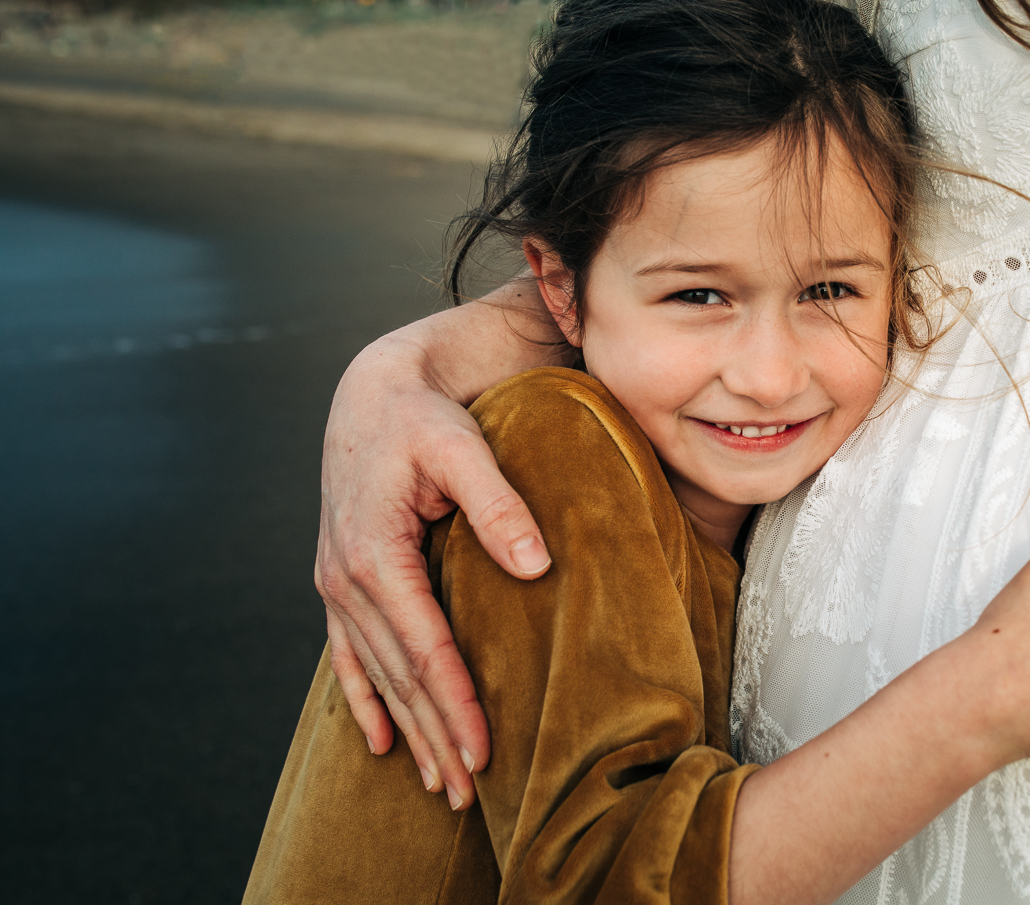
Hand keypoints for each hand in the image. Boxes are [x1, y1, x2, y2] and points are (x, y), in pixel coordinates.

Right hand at [314, 326, 552, 808]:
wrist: (374, 391)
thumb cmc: (423, 415)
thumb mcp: (461, 446)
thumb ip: (497, 502)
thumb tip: (537, 565)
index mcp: (374, 554)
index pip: (424, 647)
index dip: (455, 704)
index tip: (482, 752)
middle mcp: (346, 578)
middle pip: (398, 677)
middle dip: (433, 737)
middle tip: (467, 794)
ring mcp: (337, 583)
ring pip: (376, 675)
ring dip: (407, 730)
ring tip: (437, 784)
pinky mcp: (342, 580)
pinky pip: (349, 654)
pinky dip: (365, 699)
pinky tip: (380, 740)